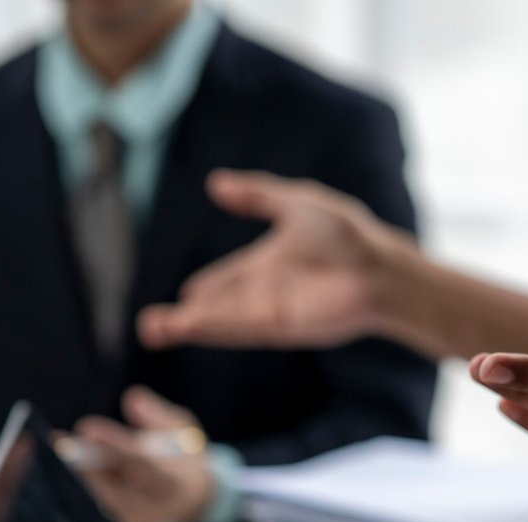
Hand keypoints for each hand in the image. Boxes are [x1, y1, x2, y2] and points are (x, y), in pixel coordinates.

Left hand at [73, 386, 216, 521]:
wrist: (195, 496)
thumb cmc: (184, 456)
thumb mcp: (182, 428)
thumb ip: (158, 415)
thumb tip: (133, 398)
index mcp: (172, 481)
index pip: (141, 464)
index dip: (115, 446)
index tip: (88, 427)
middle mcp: (153, 505)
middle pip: (114, 486)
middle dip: (86, 464)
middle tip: (61, 442)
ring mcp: (136, 518)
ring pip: (101, 497)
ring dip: (79, 474)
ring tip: (59, 447)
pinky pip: (98, 504)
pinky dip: (81, 483)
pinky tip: (65, 464)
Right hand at [137, 169, 407, 350]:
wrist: (376, 267)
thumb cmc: (347, 234)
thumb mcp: (296, 203)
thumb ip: (256, 195)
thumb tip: (215, 184)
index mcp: (268, 263)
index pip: (228, 278)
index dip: (207, 289)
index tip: (184, 297)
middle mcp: (265, 292)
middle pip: (217, 307)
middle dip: (185, 316)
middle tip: (150, 325)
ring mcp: (269, 311)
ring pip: (219, 321)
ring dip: (187, 327)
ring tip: (151, 331)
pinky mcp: (277, 326)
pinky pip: (235, 327)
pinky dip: (209, 327)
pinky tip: (187, 326)